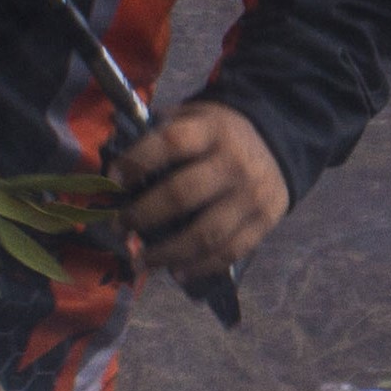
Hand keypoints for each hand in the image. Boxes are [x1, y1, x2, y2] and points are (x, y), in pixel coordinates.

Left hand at [113, 101, 289, 282]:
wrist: (277, 144)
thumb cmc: (220, 135)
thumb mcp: (195, 117)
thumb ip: (162, 135)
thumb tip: (117, 171)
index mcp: (212, 130)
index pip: (170, 143)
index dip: (137, 162)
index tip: (113, 180)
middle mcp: (234, 163)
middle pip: (182, 194)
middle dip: (143, 215)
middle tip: (120, 227)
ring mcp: (251, 196)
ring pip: (205, 234)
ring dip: (167, 253)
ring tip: (141, 262)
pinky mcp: (264, 223)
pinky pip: (229, 252)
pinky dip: (200, 268)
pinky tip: (176, 273)